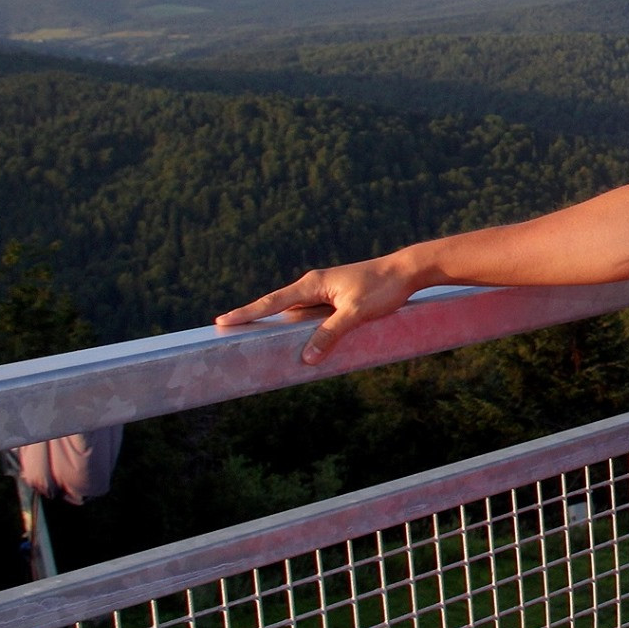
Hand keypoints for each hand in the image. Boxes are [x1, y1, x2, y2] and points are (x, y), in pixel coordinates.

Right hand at [215, 255, 418, 363]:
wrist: (407, 270)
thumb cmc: (383, 287)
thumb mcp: (356, 313)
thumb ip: (331, 334)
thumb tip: (305, 357)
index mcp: (313, 284)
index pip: (272, 301)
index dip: (247, 312)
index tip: (221, 321)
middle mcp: (314, 284)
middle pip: (278, 305)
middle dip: (254, 316)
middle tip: (226, 330)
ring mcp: (325, 290)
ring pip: (294, 310)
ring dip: (276, 321)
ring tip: (253, 335)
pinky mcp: (336, 297)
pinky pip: (309, 312)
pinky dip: (297, 323)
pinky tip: (294, 335)